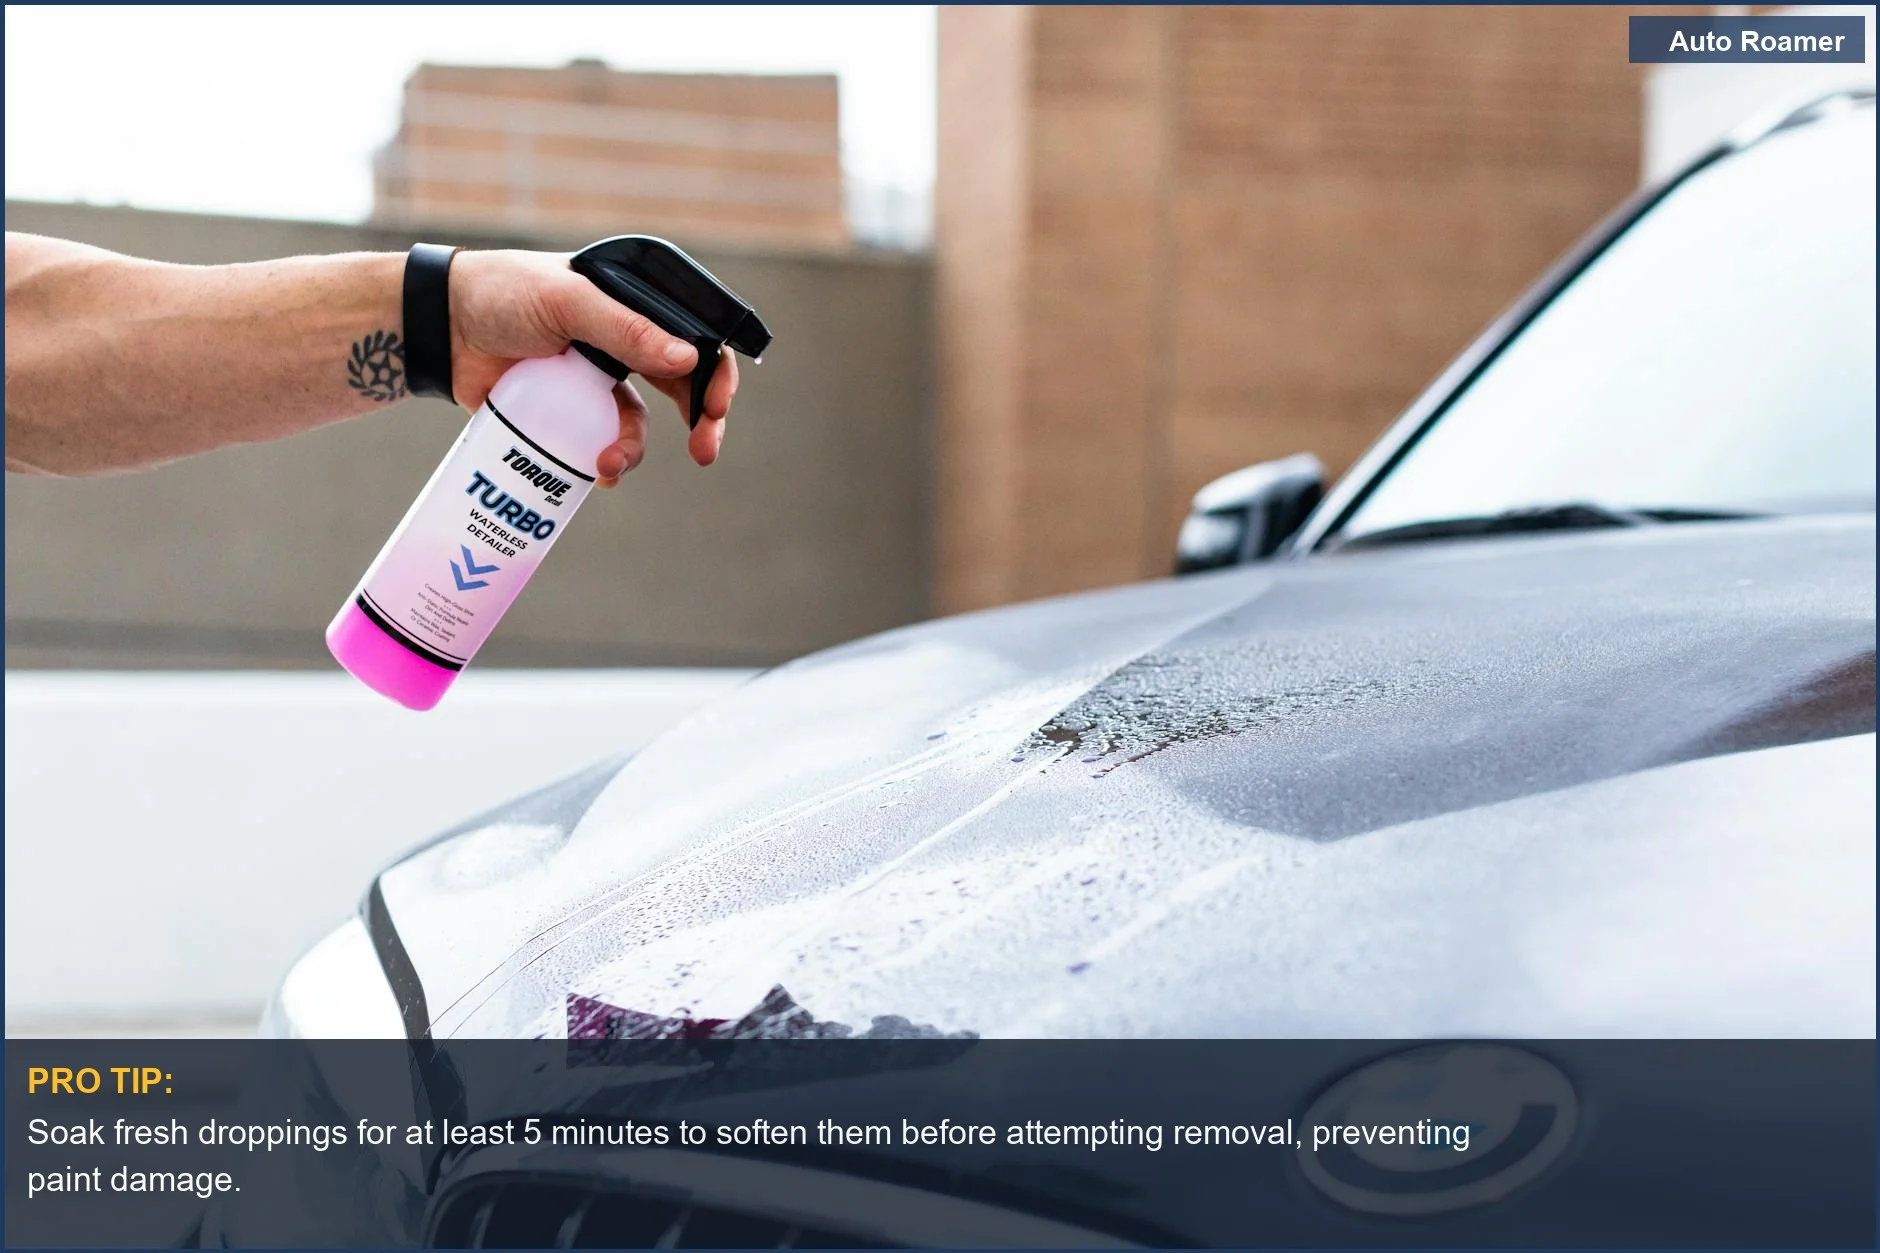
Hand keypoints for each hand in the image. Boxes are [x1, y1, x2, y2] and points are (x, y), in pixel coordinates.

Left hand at [445, 248, 738, 484]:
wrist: (440, 325)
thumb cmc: (502, 294)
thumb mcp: (567, 302)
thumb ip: (625, 329)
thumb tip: (688, 360)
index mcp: (632, 306)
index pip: (693, 338)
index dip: (715, 373)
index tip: (717, 406)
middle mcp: (624, 343)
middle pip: (682, 386)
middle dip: (700, 421)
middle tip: (704, 451)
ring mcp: (596, 380)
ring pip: (638, 423)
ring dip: (636, 448)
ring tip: (609, 464)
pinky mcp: (568, 412)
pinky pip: (598, 441)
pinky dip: (602, 461)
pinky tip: (594, 472)